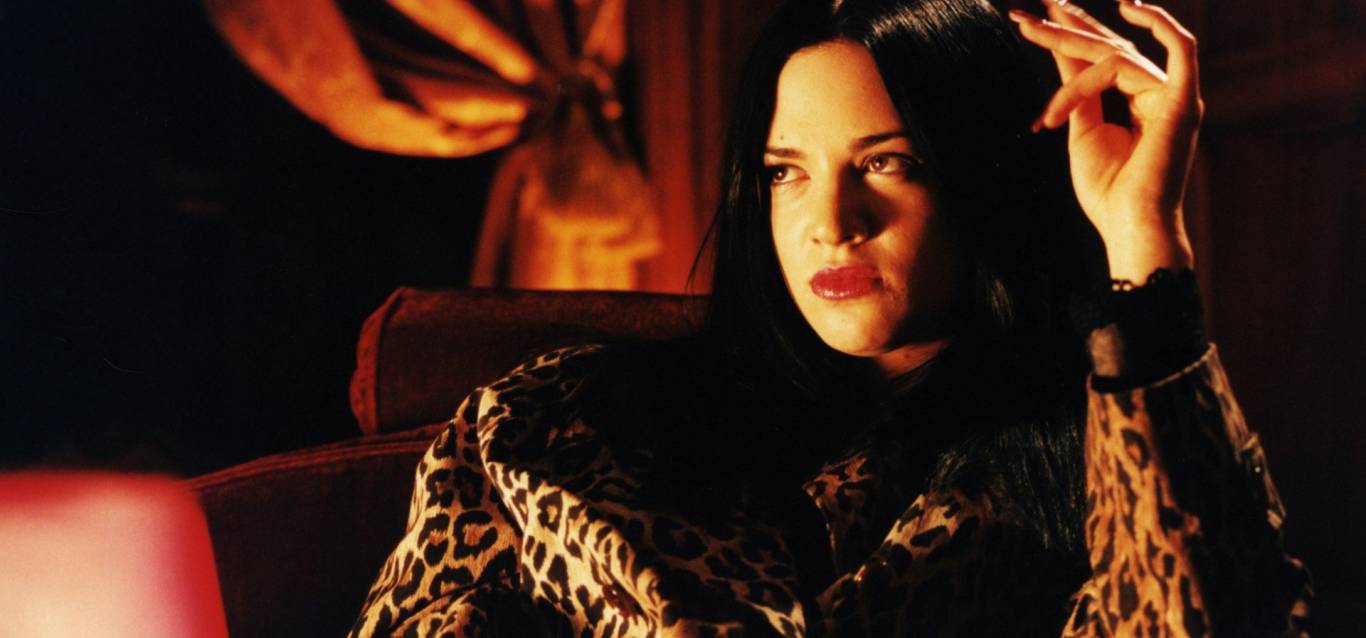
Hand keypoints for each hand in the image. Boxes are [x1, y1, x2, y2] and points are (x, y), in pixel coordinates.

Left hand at [1009, 0, 1201, 280]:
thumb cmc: (1108, 190)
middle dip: (1065, 26)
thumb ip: (1078, 89)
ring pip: (1117, 56)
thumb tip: (1062, 53)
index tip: (1033, 19)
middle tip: (1024, 13)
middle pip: (1108, 48)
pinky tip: (1130, 6)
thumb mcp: (1083, 129)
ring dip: (1069, 47)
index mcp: (1138, 101)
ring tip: (1032, 35)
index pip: (1104, 56)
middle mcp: (1158, 93)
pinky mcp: (1183, 102)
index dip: (1072, 32)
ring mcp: (1173, 96)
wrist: (1128, 224)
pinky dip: (1160, 25)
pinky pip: (1181, 50)